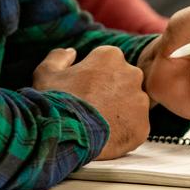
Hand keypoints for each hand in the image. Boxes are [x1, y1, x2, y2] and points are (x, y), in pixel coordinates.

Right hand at [33, 46, 148, 159]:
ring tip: (99, 123)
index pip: (108, 63)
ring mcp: (140, 101)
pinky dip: (125, 131)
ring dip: (120, 111)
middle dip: (112, 92)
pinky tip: (107, 136)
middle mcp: (131, 74)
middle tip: (93, 107)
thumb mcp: (46, 73)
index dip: (94, 77)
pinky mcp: (143, 126)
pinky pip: (136, 126)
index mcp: (110, 56)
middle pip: (124, 81)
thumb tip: (71, 52)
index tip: (84, 89)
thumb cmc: (56, 101)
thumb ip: (59, 57)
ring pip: (132, 104)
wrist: (65, 135)